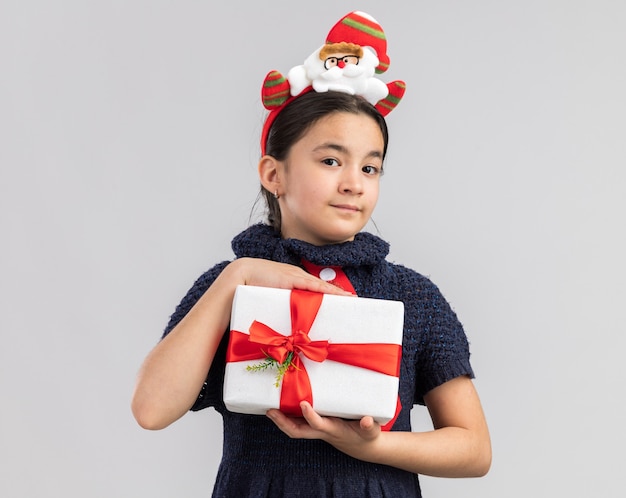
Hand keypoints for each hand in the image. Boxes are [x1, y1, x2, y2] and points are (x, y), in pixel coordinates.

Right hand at [229, 258, 353, 295]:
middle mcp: (297, 276)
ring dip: (335, 293)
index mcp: (293, 280)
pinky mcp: (291, 278)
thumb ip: (283, 306)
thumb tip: (291, 324)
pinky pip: (312, 285)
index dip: (330, 293)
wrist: (240, 276)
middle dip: (337, 294)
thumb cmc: (252, 288)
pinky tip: (336, 294)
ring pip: (320, 286)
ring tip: (350, 299)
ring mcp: (295, 276)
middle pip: (322, 286)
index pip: (316, 287)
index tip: (343, 300)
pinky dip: (325, 290)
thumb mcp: (271, 297)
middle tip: (353, 301)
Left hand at [266, 401, 381, 460]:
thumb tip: (366, 420)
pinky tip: (279, 409)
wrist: (363, 447)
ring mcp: (317, 430)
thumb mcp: (371, 432)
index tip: (303, 403)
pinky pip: (298, 424)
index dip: (310, 416)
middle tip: (271, 411)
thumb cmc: (366, 436)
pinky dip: (287, 418)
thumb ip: (369, 426)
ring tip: (269, 410)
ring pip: (295, 430)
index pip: (318, 424)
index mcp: (334, 430)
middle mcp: (322, 431)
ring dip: (281, 421)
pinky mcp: (316, 427)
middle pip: (298, 432)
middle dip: (283, 423)